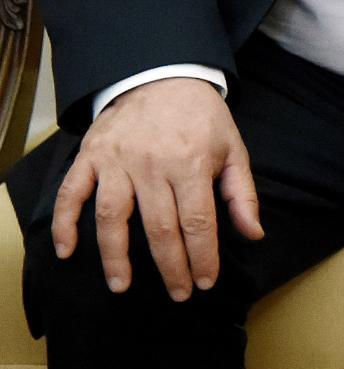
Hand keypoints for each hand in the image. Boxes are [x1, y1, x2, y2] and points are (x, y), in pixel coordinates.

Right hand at [53, 77, 262, 299]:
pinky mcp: (91, 156)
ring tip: (122, 286)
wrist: (163, 75)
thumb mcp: (233, 148)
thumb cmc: (202, 118)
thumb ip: (242, 193)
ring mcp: (117, 161)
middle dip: (169, 267)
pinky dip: (65, 223)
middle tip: (177, 294)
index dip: (202, 257)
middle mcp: (152, 165)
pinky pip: (72, 193)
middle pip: (159, 227)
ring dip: (115, 256)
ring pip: (112, 217)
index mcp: (191, 163)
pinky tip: (67, 251)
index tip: (206, 282)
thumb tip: (253, 234)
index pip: (197, 222)